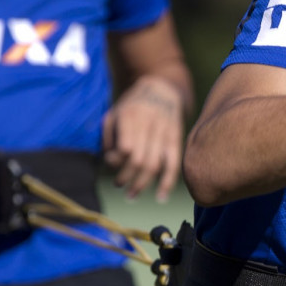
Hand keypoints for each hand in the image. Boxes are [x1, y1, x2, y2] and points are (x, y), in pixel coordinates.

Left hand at [102, 75, 184, 201]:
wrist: (163, 88)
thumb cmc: (133, 105)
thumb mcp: (114, 112)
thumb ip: (109, 137)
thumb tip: (112, 163)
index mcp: (131, 115)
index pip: (125, 147)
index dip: (116, 161)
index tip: (111, 163)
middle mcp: (150, 123)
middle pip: (138, 160)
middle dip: (126, 177)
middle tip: (119, 186)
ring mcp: (165, 132)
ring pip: (154, 165)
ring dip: (142, 184)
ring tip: (131, 195)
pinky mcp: (176, 139)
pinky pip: (173, 164)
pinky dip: (167, 183)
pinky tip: (161, 198)